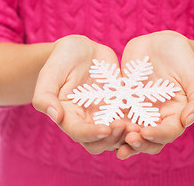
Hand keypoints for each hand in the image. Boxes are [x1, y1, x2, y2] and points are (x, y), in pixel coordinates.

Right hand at [32, 35, 127, 153]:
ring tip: (138, 126)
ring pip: (116, 138)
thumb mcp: (51, 72)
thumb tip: (54, 116)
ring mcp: (104, 117)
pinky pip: (130, 122)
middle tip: (126, 127)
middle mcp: (85, 122)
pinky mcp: (119, 109)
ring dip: (127, 136)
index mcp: (67, 116)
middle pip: (99, 143)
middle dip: (113, 139)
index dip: (92, 134)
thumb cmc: (62, 58)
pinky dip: (138, 125)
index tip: (106, 128)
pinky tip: (148, 119)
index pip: (78, 133)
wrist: (82, 49)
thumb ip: (45, 95)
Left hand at [116, 30, 193, 158]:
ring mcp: (139, 113)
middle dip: (139, 143)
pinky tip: (99, 125)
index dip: (159, 135)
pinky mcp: (123, 104)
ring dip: (121, 139)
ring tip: (112, 140)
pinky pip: (114, 117)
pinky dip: (108, 124)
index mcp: (177, 115)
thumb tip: (189, 120)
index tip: (146, 132)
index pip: (169, 132)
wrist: (161, 44)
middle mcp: (158, 119)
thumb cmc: (183, 58)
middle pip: (149, 140)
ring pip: (130, 133)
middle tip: (128, 140)